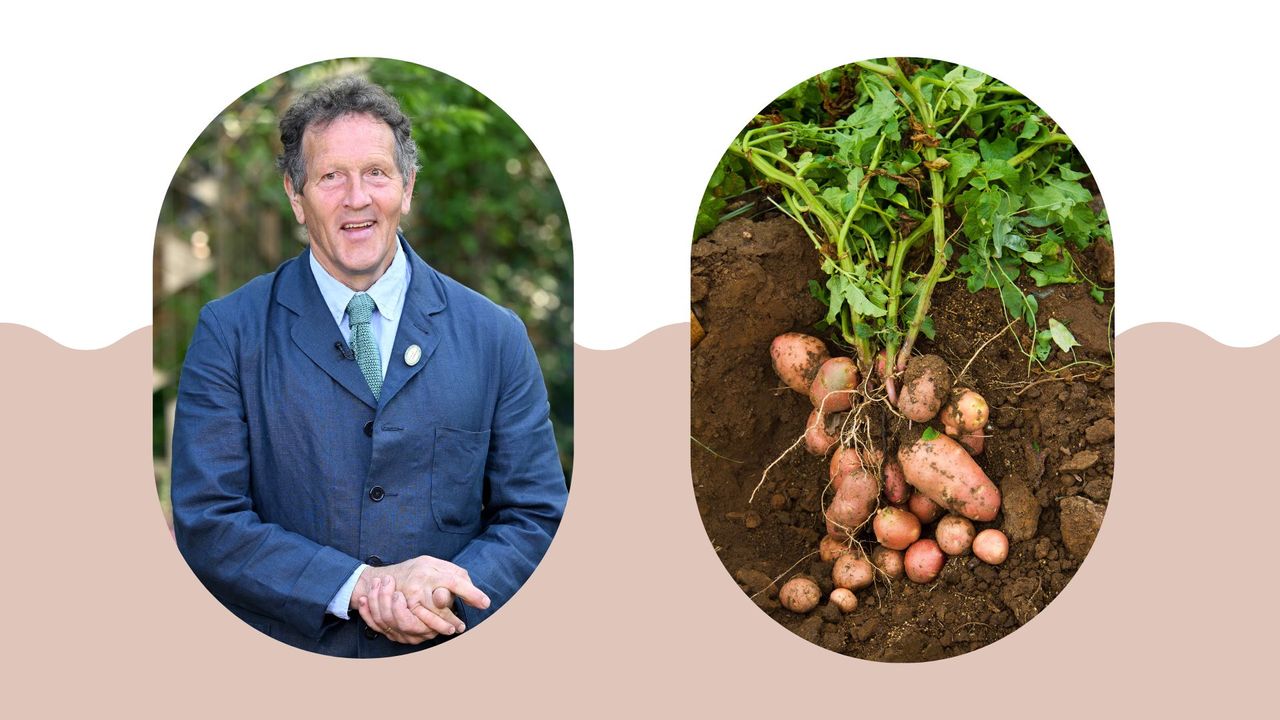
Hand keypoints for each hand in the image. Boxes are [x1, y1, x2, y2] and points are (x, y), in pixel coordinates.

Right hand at [351, 556, 489, 637]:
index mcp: (431, 569)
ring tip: (454, 630)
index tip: (485, 603)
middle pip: (440, 602)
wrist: (385, 577)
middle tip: (463, 626)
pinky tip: (436, 631)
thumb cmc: (418, 570)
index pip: (454, 581)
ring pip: (428, 614)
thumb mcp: (436, 565)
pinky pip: (415, 622)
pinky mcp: (401, 607)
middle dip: (453, 616)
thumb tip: (474, 592)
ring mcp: (409, 595)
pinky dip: (427, 628)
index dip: (471, 592)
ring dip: (441, 625)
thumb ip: (455, 574)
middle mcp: (420, 582)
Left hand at [357, 576, 437, 644]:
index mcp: (427, 627)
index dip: (399, 609)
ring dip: (375, 600)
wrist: (429, 593)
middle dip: (385, 600)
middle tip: (387, 581)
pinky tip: (364, 598)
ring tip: (377, 582)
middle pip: (392, 622)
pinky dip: (365, 611)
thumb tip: (440, 597)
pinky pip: (372, 624)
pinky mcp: (388, 631)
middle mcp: (413, 635)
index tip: (398, 594)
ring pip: (381, 621)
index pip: (409, 624)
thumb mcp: (447, 591)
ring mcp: (399, 634)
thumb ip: (444, 595)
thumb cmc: (439, 590)